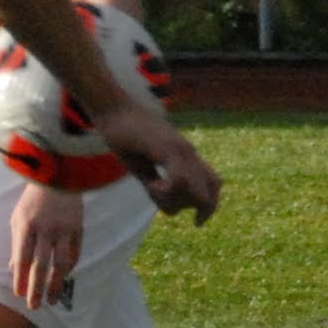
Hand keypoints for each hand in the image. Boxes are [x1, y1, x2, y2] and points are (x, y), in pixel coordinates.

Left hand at [7, 181, 84, 308]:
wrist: (58, 176)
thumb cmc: (32, 200)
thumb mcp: (18, 218)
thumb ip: (17, 243)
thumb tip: (14, 268)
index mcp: (27, 225)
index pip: (23, 257)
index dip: (20, 278)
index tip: (18, 294)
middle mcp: (46, 229)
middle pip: (41, 265)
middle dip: (36, 288)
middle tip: (34, 307)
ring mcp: (64, 229)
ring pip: (60, 264)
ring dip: (55, 284)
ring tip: (52, 300)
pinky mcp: (78, 229)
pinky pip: (74, 254)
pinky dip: (69, 269)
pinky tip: (63, 279)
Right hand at [96, 100, 219, 220]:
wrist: (113, 108)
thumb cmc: (125, 136)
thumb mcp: (143, 167)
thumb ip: (157, 186)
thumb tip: (170, 209)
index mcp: (186, 156)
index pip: (214, 184)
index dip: (208, 207)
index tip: (192, 220)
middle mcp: (189, 153)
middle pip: (209, 194)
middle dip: (194, 210)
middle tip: (167, 203)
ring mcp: (180, 150)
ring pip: (195, 192)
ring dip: (175, 201)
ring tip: (153, 189)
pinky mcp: (166, 148)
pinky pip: (178, 181)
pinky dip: (165, 191)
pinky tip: (150, 184)